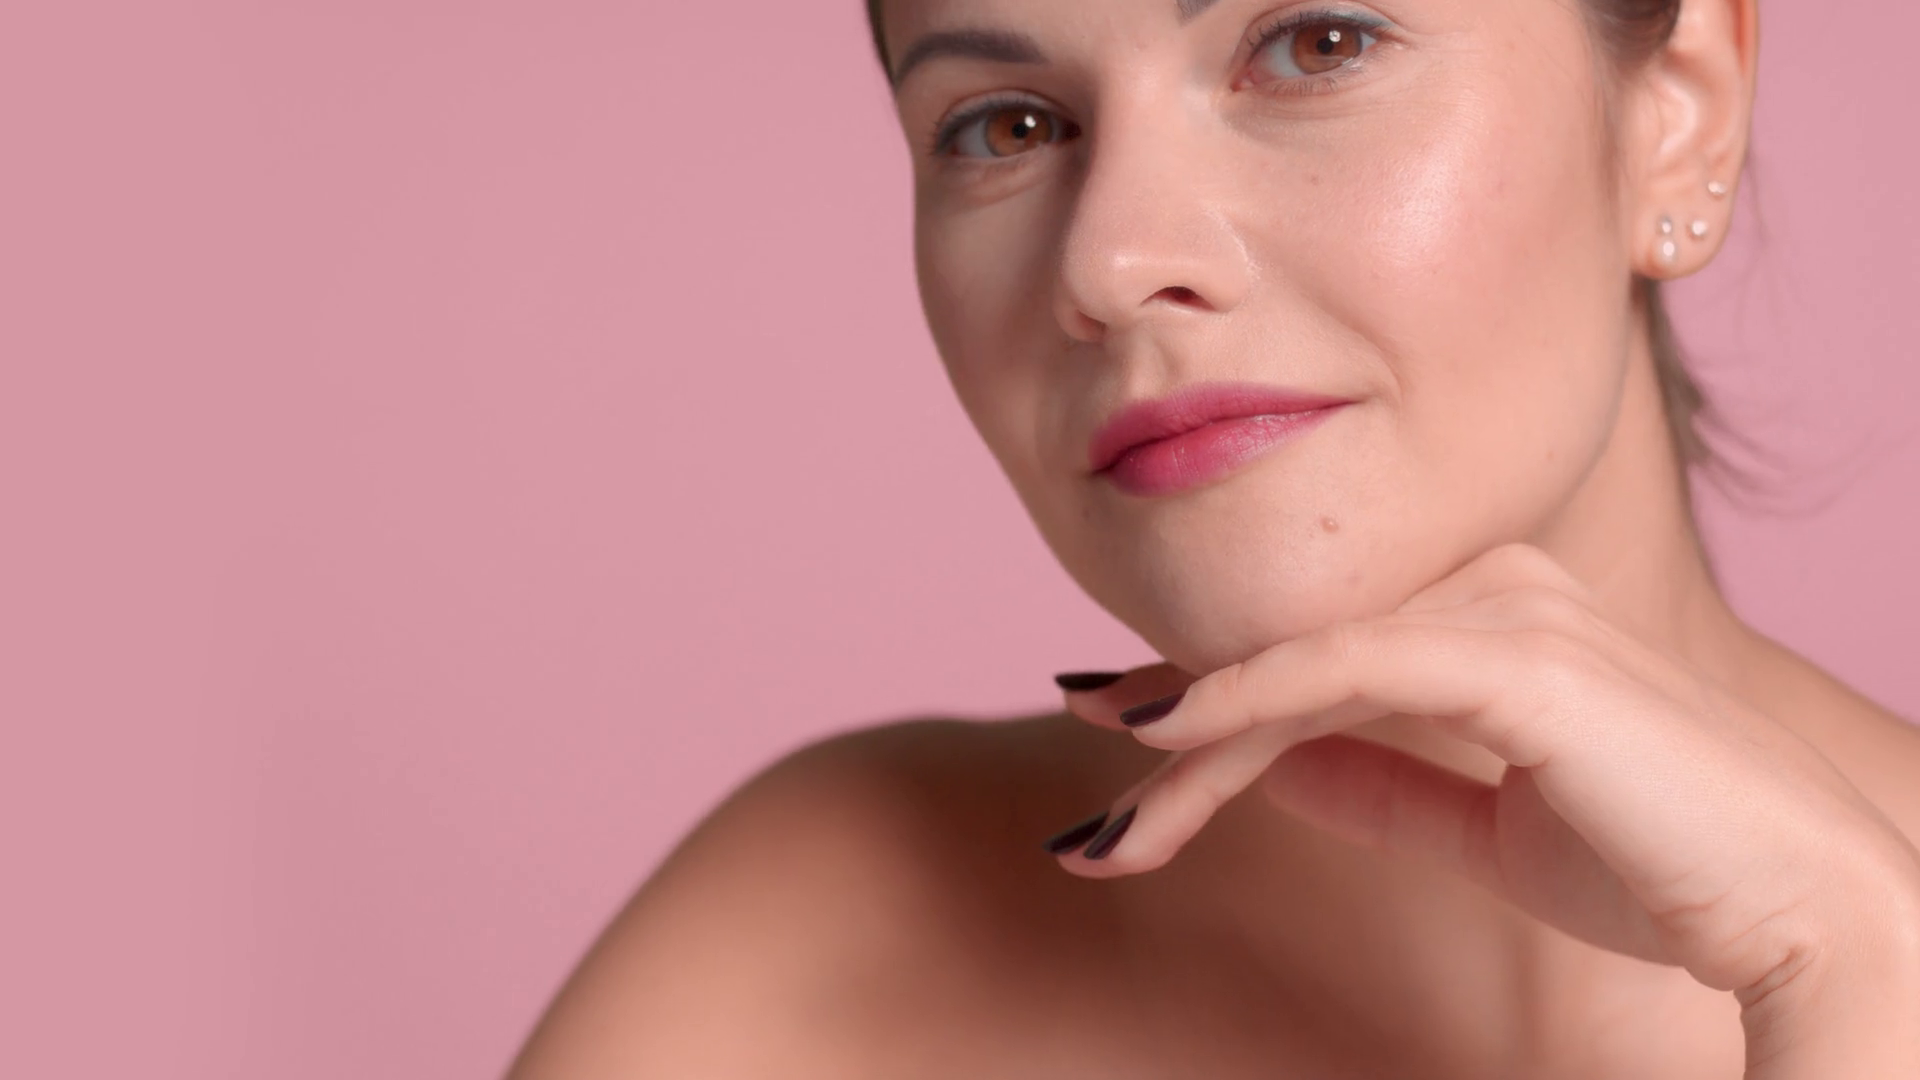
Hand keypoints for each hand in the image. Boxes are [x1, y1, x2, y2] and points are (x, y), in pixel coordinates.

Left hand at [1051, 544, 1919, 1075]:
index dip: (1207, 712)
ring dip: (1189, 758)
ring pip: (1296, 671)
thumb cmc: (1659, 863)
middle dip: (1177, 751)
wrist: (1793, 907)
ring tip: (1110, 840)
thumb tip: (1280, 766)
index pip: (1317, 658)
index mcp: (1493, 610)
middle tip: (1091, 839)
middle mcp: (1495, 584)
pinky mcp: (1514, 653)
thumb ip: (1386, 782)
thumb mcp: (1488, 826)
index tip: (1116, 756)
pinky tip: (1161, 744)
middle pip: (1290, 661)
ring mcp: (1507, 607)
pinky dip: (1242, 702)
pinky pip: (1341, 668)